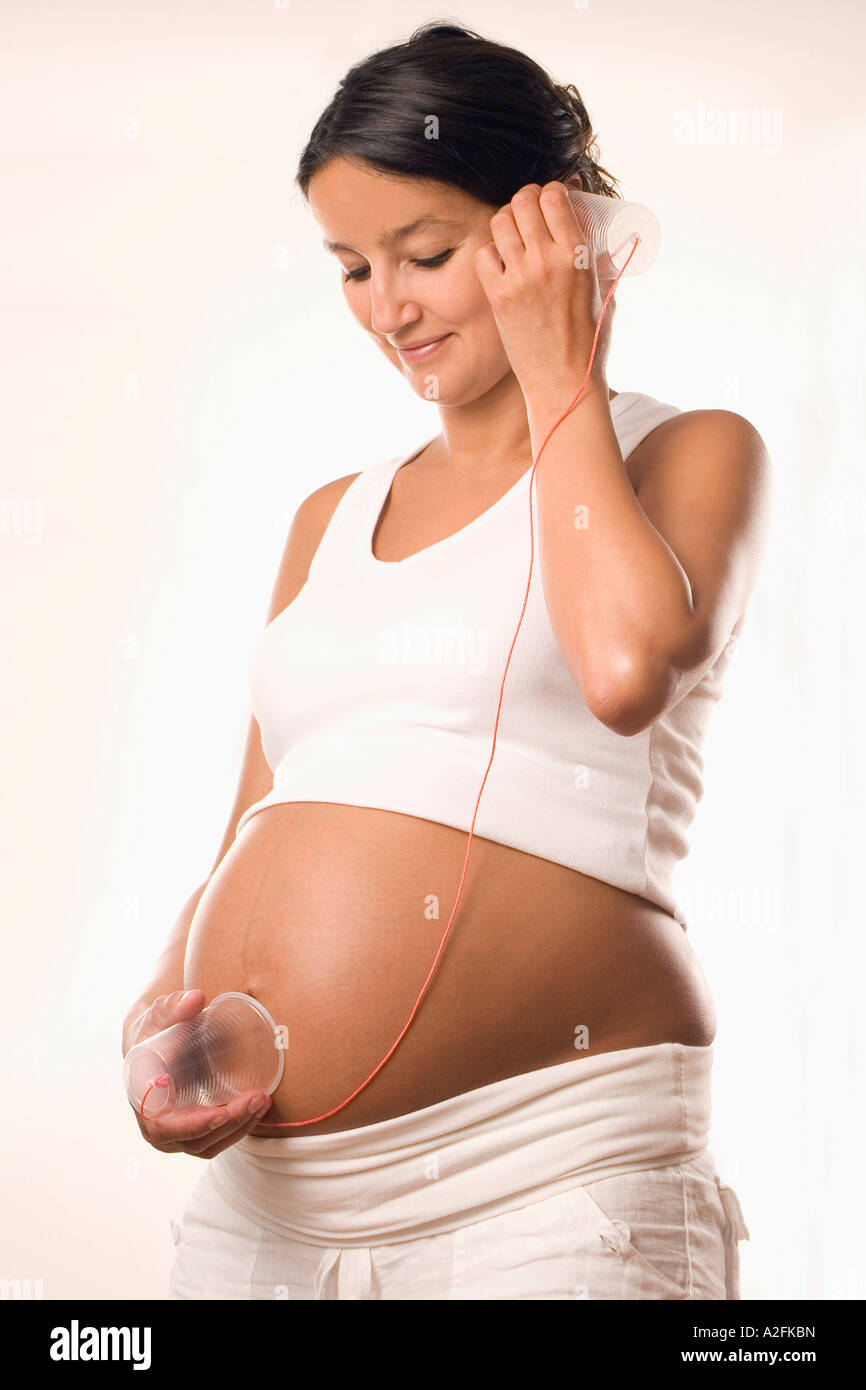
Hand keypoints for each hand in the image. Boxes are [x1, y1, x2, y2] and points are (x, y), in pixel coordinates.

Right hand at [123, 989, 271, 1157]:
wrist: (151, 1044)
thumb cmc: (152, 1032)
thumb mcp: (158, 1016)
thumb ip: (173, 1006)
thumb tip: (196, 997)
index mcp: (143, 1104)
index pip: (165, 1128)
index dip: (193, 1126)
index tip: (221, 1113)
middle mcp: (157, 1128)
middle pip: (196, 1140)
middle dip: (231, 1122)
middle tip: (258, 1098)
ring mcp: (176, 1134)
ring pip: (210, 1145)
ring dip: (240, 1127)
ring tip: (263, 1100)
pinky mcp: (195, 1132)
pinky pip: (217, 1140)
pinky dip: (240, 1128)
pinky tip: (258, 1108)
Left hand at [473, 180, 616, 402]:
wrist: (565, 382)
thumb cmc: (590, 341)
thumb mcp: (604, 290)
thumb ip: (597, 255)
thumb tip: (586, 223)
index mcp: (579, 255)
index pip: (556, 197)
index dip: (551, 191)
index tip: (551, 199)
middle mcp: (547, 261)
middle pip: (525, 201)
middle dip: (526, 200)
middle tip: (528, 211)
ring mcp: (520, 277)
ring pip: (501, 221)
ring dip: (507, 221)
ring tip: (513, 234)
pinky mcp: (499, 296)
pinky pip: (484, 254)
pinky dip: (491, 253)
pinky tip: (501, 264)